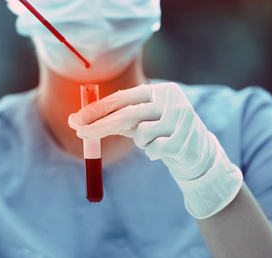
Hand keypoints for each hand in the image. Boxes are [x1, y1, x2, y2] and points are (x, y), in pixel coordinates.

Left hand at [69, 83, 242, 218]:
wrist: (195, 149)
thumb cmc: (159, 131)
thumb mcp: (137, 121)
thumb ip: (113, 118)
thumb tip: (77, 121)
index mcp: (156, 90)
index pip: (121, 98)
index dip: (97, 109)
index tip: (76, 119)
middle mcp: (169, 99)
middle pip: (127, 114)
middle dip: (100, 126)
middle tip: (80, 134)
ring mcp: (180, 117)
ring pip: (141, 134)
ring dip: (140, 142)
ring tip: (153, 141)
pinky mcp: (185, 137)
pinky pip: (153, 149)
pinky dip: (152, 152)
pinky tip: (165, 149)